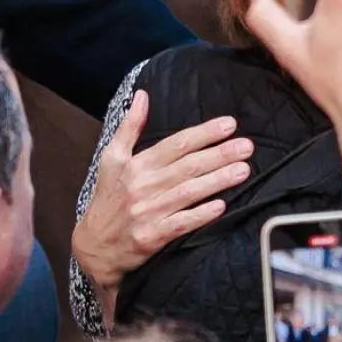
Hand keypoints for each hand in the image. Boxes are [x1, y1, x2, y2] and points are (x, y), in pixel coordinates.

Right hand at [74, 90, 252, 300]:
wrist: (93, 245)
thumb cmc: (108, 198)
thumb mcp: (112, 158)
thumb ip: (129, 126)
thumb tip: (142, 95)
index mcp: (136, 165)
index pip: (176, 144)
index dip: (204, 133)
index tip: (229, 125)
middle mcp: (143, 186)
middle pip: (187, 166)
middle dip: (219, 154)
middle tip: (247, 146)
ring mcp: (147, 212)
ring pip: (188, 193)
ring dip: (218, 180)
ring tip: (243, 170)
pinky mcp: (151, 237)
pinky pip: (180, 224)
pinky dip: (201, 214)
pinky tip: (221, 205)